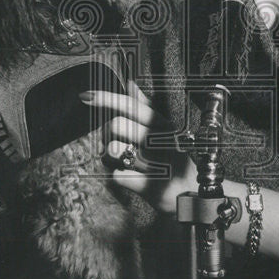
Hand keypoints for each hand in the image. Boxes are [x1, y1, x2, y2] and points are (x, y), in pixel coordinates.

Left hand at [80, 80, 195, 213]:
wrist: (192, 195)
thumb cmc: (175, 160)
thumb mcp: (167, 131)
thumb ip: (147, 108)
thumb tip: (131, 84)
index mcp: (165, 125)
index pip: (133, 106)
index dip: (108, 98)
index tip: (86, 96)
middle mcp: (162, 140)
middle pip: (116, 125)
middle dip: (107, 134)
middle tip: (113, 142)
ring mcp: (157, 163)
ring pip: (113, 149)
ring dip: (110, 157)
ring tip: (123, 161)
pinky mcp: (150, 186)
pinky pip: (117, 175)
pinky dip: (119, 177)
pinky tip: (132, 177)